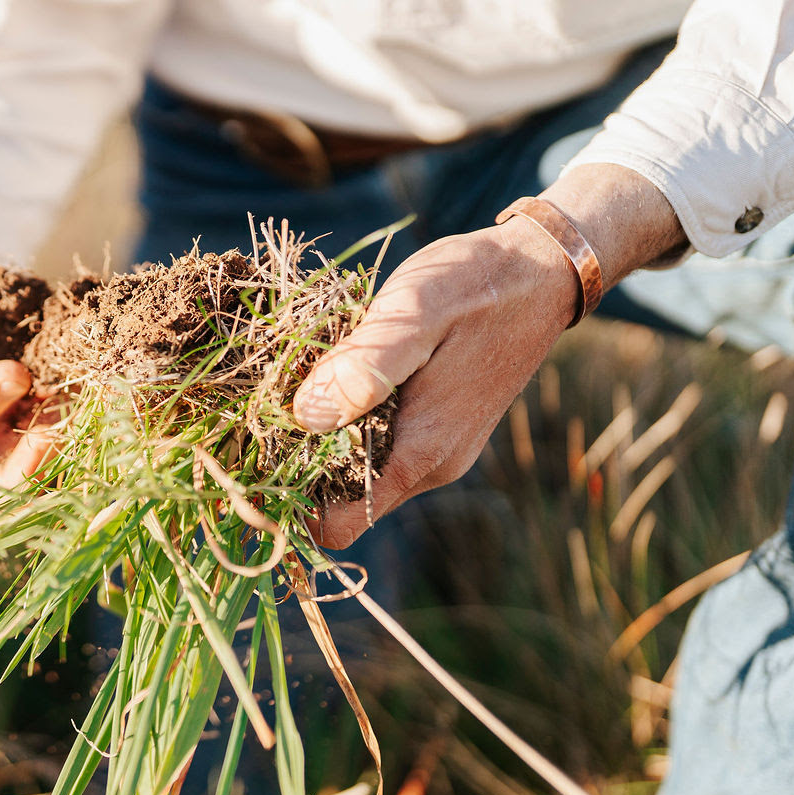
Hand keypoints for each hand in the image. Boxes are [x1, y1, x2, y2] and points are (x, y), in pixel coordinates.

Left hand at [291, 165, 685, 548]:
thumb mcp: (416, 309)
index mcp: (421, 453)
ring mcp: (435, 448)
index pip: (337, 525)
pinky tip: (332, 368)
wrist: (542, 269)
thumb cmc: (479, 283)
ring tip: (294, 378)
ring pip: (353, 469)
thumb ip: (364, 365)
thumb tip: (305, 416)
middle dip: (295, 462)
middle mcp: (429, 465)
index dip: (288, 501)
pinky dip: (346, 416)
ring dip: (319, 433)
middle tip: (262, 402)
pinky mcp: (435, 425)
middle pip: (337, 500)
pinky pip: (374, 440)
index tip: (252, 452)